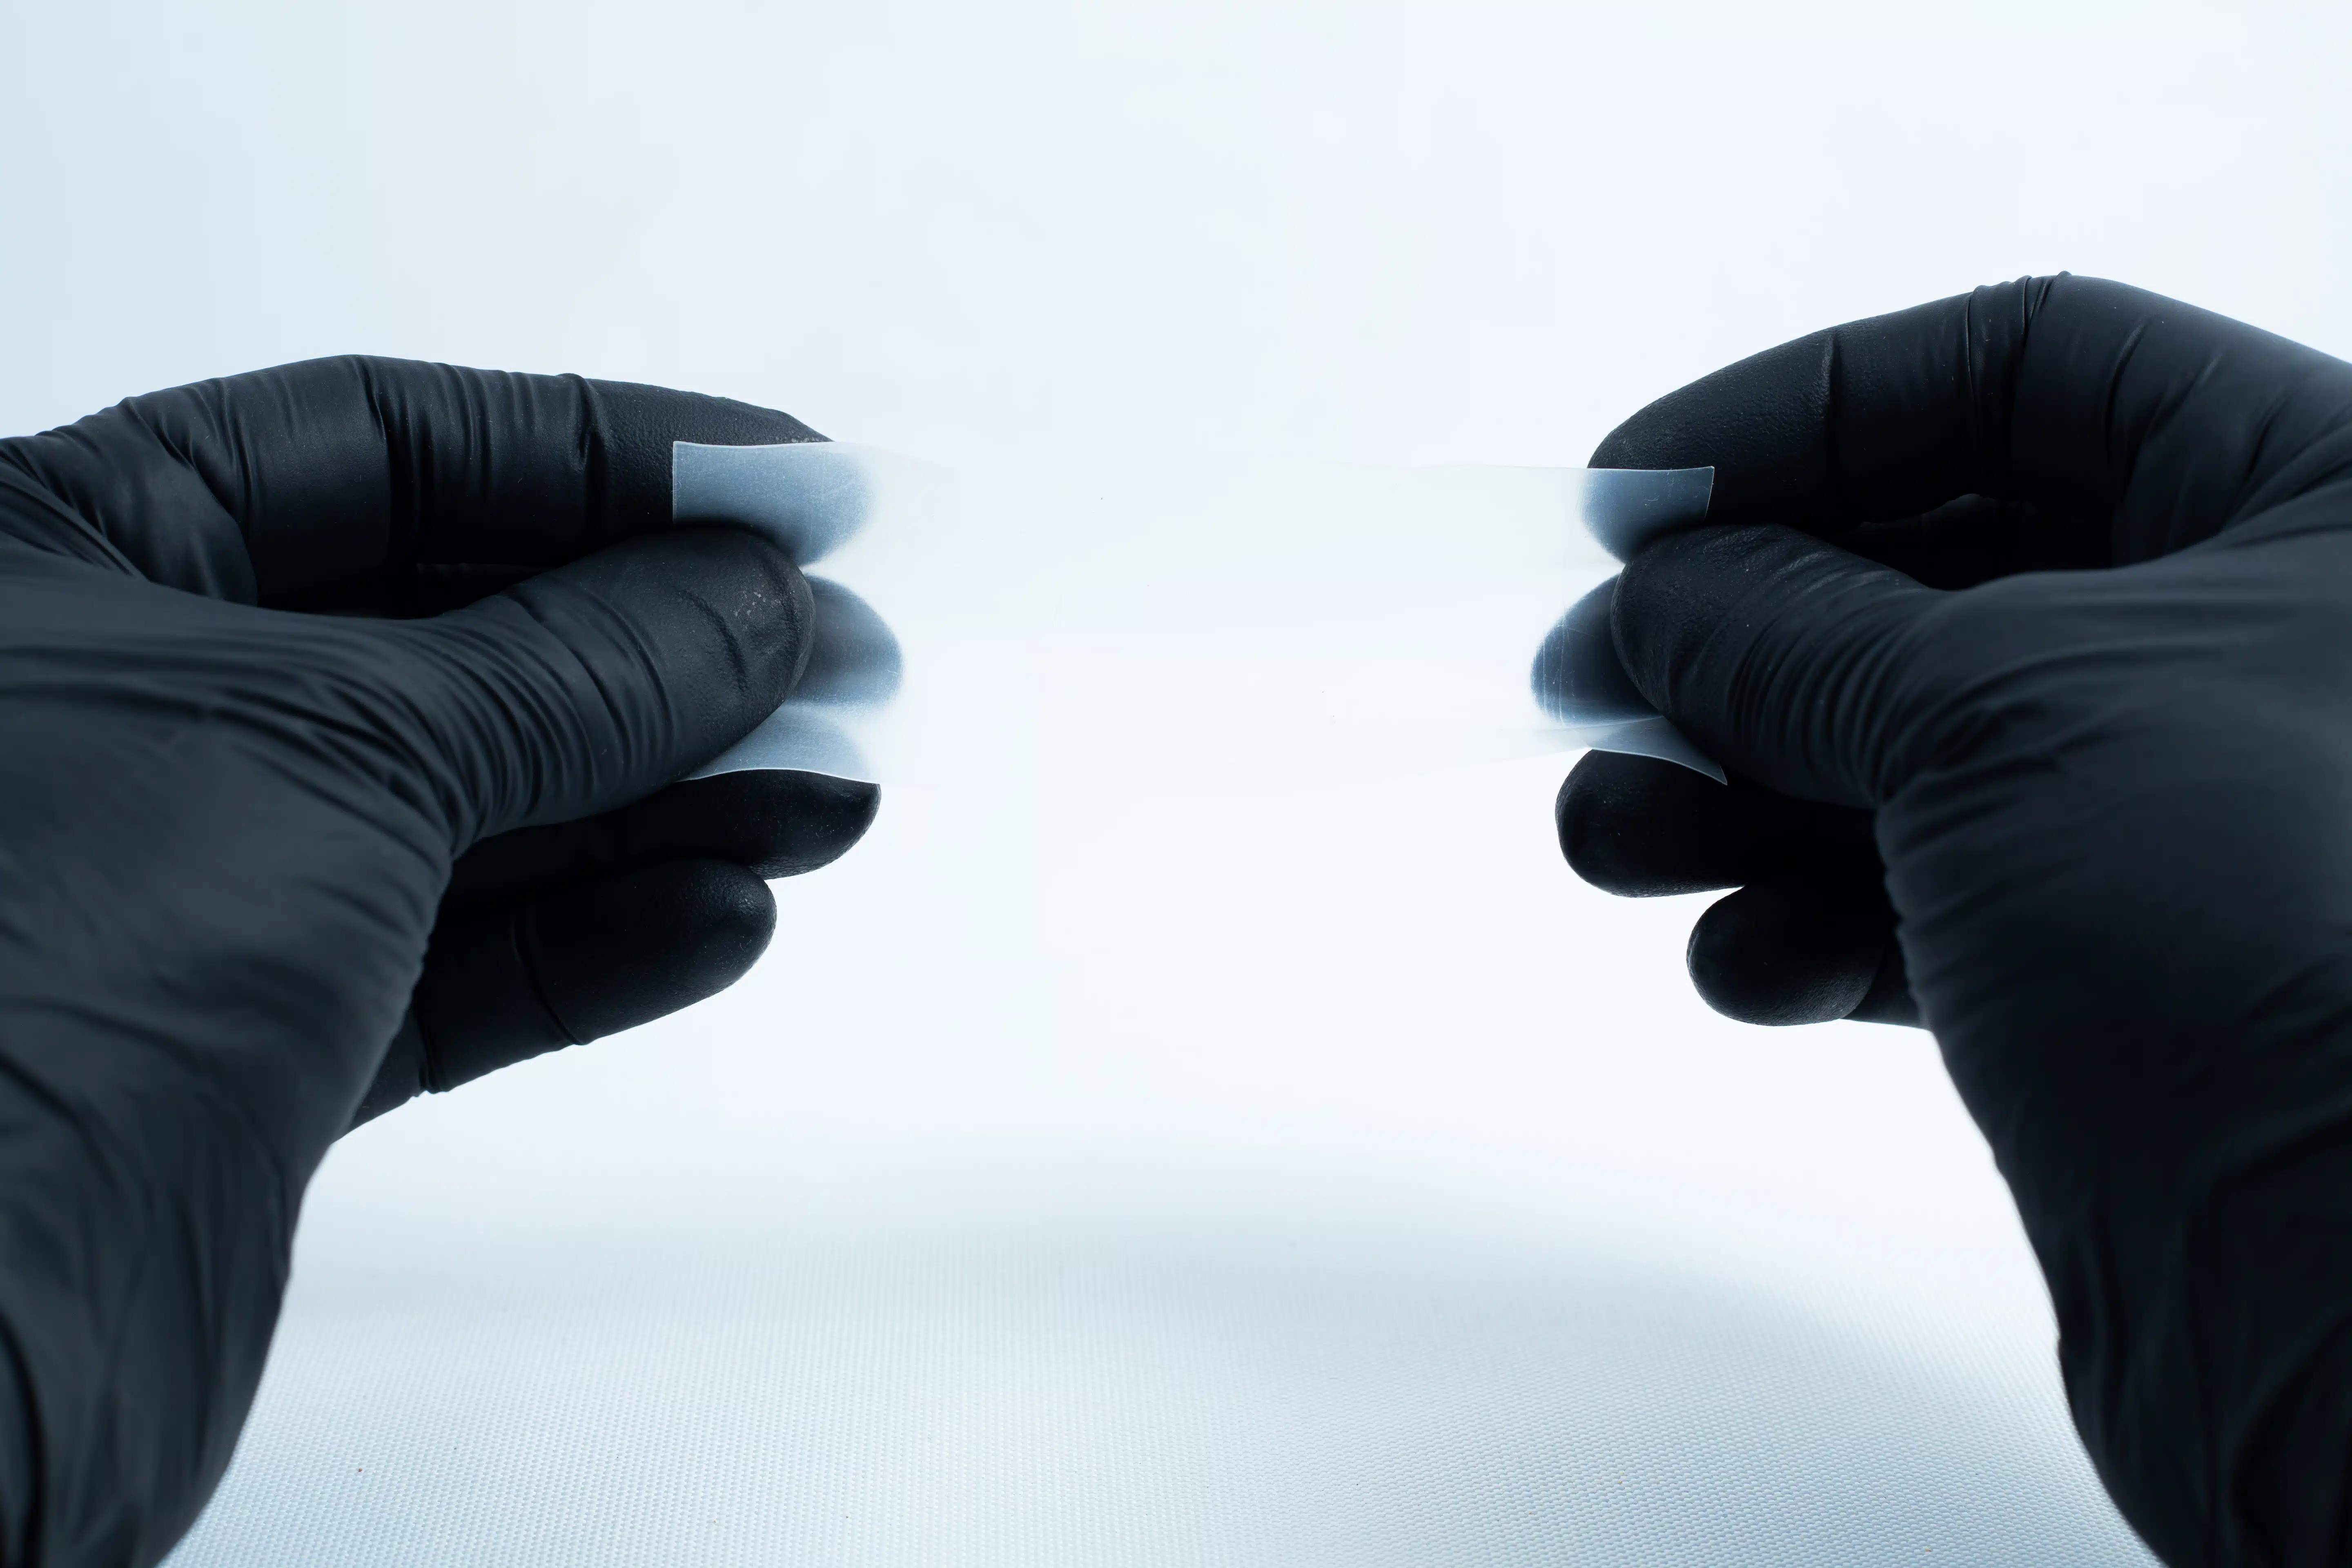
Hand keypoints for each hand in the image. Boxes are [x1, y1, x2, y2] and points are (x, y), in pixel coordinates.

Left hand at [0, 358, 873, 1564]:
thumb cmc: (21, 988)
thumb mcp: (344, 744)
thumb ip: (572, 666)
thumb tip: (741, 599)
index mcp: (49, 557)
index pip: (380, 444)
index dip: (609, 454)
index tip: (785, 489)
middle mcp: (115, 708)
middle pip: (455, 630)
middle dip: (665, 643)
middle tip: (837, 646)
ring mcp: (186, 881)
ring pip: (481, 805)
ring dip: (674, 796)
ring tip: (826, 784)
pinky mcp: (251, 1043)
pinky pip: (464, 958)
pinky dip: (605, 936)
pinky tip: (726, 911)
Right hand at [1557, 276, 2351, 1565]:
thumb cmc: (2274, 949)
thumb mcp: (1994, 708)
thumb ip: (1789, 624)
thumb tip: (1654, 592)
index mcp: (2320, 502)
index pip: (2026, 363)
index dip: (1808, 410)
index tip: (1634, 498)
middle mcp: (2260, 647)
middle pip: (1934, 570)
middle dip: (1739, 633)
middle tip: (1592, 686)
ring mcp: (2181, 818)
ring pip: (1901, 750)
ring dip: (1730, 789)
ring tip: (1621, 840)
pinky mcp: (2111, 975)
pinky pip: (1918, 900)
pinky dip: (1805, 922)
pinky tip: (1751, 967)